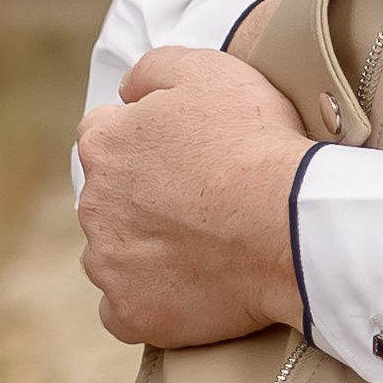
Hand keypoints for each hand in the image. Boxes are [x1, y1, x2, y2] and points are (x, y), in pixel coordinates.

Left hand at [78, 48, 308, 347]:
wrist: (290, 223)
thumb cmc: (255, 142)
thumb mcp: (207, 69)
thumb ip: (153, 71)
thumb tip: (128, 92)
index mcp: (105, 144)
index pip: (105, 136)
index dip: (147, 143)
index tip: (185, 156)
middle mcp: (93, 204)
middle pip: (109, 199)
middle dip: (144, 199)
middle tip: (204, 203)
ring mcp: (108, 264)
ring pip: (114, 255)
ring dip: (145, 251)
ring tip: (205, 249)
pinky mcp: (132, 312)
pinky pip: (124, 311)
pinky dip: (150, 303)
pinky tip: (188, 291)